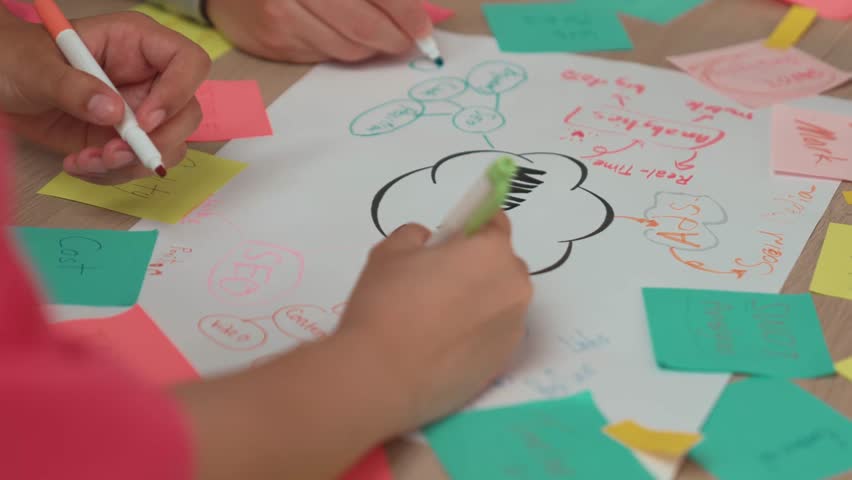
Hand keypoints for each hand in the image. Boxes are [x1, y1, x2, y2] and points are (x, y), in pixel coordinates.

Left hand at [0, 12, 209, 183]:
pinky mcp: (124, 140)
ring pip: (168, 146)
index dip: (178, 92)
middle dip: (155, 141)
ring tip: (86, 161)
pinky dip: (112, 174)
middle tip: (113, 152)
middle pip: (187, 113)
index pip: (188, 62)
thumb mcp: (36, 66)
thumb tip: (113, 113)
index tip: (144, 121)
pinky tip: (79, 163)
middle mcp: (149, 79)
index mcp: (137, 43)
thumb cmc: (15, 58)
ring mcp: (140, 112)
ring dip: (130, 164)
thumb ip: (73, 87)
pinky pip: (138, 165)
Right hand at [206, 0, 431, 62]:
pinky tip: (339, 34)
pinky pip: (324, 57)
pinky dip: (342, 49)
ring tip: (376, 35)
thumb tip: (417, 11)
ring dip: (370, 46)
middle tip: (409, 39)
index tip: (423, 28)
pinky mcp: (274, 44)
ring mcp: (282, 20)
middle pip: (364, 28)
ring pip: (347, 48)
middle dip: (395, 38)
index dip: (407, 14)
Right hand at [338, 213, 532, 430]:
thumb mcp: (391, 252)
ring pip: (498, 301)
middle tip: (436, 283)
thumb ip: (417, 236)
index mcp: (491, 252)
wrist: (383, 377)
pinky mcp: (503, 361)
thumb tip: (431, 245)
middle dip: (476, 267)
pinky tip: (441, 344)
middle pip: (501, 265)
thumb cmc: (387, 307)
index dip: (472, 228)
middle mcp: (513, 287)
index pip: (495, 223)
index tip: (453, 239)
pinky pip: (494, 333)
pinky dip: (475, 333)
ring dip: (477, 301)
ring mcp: (512, 327)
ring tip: (435, 319)